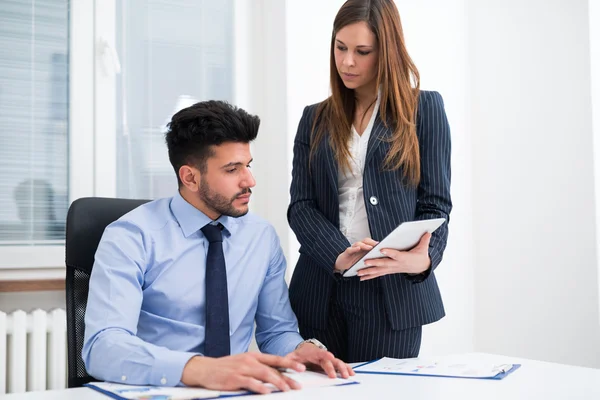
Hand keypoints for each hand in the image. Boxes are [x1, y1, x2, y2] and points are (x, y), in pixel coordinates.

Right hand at [181, 352, 305, 393]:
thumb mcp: (244, 363)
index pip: (275, 359)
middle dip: (287, 377)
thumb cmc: (226, 368)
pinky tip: (267, 392)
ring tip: (286, 390)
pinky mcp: (235, 378)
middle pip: (272, 368)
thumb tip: (275, 375)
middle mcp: (250, 361)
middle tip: (298, 385)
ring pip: (264, 375)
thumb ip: (258, 368)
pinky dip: (259, 387)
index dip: (289, 363)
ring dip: (277, 382)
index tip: (301, 368)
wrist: (205, 369)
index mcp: (253, 356)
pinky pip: (250, 383)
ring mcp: (242, 369)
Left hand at [285, 342, 354, 378]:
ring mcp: (327, 358)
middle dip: (334, 366)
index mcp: (312, 351)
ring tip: (348, 375)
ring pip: (337, 361)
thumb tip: (290, 367)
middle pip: (329, 359)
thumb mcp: (290, 358)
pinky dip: (346, 368)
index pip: (319, 352)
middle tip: (335, 375)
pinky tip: (351, 372)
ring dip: (343, 368)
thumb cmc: (298, 355)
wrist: (303, 350)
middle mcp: (321, 354)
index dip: (325, 354)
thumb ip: (289, 362)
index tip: (330, 356)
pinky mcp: (330, 362)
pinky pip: (339, 364)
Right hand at [334, 238, 378, 271]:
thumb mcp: (363, 261)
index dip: (376, 243)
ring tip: (370, 247)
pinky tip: (358, 248)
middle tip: (377, 245)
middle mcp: (358, 247)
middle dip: (371, 242)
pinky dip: (354, 248)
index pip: (371, 242)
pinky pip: (350, 249)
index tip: (383, 244)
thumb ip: (370, 258)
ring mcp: (352, 249)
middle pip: (365, 241)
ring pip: (358, 243)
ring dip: (364, 245)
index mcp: (364, 249)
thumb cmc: (354, 262)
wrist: (342, 265)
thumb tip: (382, 258)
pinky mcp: (346, 253)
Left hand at [357, 232, 431, 280]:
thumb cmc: (421, 255)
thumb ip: (424, 240)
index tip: (382, 250)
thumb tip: (428, 232)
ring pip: (379, 271)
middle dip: (374, 263)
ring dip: (368, 272)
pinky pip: (378, 274)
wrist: (421, 267)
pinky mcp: (390, 271)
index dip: (389, 252)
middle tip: (365, 262)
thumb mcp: (424, 248)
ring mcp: (392, 269)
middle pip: (384, 264)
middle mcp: (396, 264)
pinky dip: (370, 276)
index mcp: (404, 258)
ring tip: (358, 272)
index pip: (396, 255)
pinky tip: (361, 278)